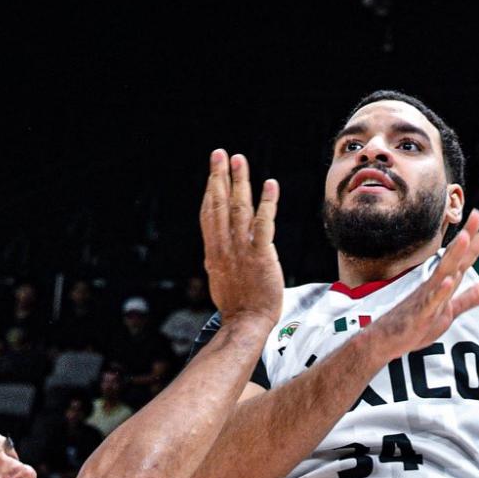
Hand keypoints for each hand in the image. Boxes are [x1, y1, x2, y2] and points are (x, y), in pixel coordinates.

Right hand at [200, 149, 282, 331]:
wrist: (246, 324)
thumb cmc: (237, 307)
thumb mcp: (219, 280)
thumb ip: (217, 262)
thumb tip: (212, 255)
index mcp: (213, 252)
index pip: (208, 215)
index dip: (209, 191)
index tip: (212, 173)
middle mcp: (224, 246)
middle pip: (219, 205)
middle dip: (219, 177)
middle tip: (220, 154)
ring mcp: (241, 250)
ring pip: (238, 209)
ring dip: (239, 182)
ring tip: (239, 160)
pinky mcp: (260, 256)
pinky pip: (264, 224)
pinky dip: (267, 203)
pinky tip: (270, 185)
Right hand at [366, 210, 478, 363]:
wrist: (386, 340)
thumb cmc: (417, 323)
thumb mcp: (451, 310)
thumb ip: (472, 296)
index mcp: (447, 281)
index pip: (468, 255)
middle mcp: (437, 282)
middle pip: (457, 256)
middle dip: (468, 236)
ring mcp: (427, 296)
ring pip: (443, 272)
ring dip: (454, 255)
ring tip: (465, 237)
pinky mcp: (419, 313)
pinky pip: (430, 302)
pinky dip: (439, 292)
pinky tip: (448, 281)